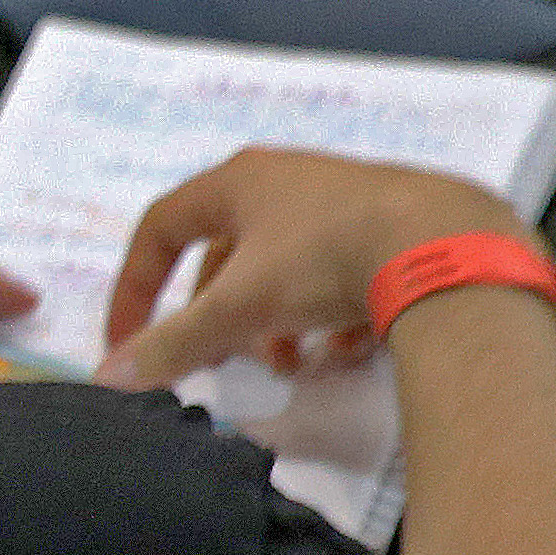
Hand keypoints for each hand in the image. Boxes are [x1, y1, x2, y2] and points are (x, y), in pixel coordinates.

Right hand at [101, 147, 527, 391]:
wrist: (449, 245)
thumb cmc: (324, 258)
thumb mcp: (240, 307)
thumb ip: (173, 343)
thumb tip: (106, 376)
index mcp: (238, 180)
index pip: (160, 229)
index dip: (136, 288)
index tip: (130, 340)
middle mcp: (286, 179)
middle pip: (226, 255)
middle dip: (220, 317)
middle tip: (225, 359)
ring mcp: (344, 198)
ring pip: (284, 268)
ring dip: (273, 322)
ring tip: (289, 365)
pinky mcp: (395, 223)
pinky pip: (338, 271)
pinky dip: (327, 314)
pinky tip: (344, 351)